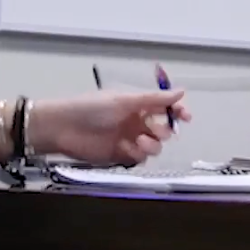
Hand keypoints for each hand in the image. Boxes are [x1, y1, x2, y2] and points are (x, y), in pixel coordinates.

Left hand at [27, 90, 191, 165]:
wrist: (63, 128)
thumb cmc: (92, 108)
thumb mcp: (124, 100)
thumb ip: (154, 99)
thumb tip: (181, 91)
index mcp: (137, 104)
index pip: (163, 107)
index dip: (176, 111)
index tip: (186, 117)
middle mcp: (135, 121)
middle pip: (162, 129)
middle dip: (165, 130)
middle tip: (157, 131)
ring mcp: (129, 139)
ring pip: (154, 146)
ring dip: (152, 145)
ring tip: (140, 142)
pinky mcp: (120, 155)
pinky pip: (139, 158)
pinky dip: (138, 155)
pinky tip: (129, 149)